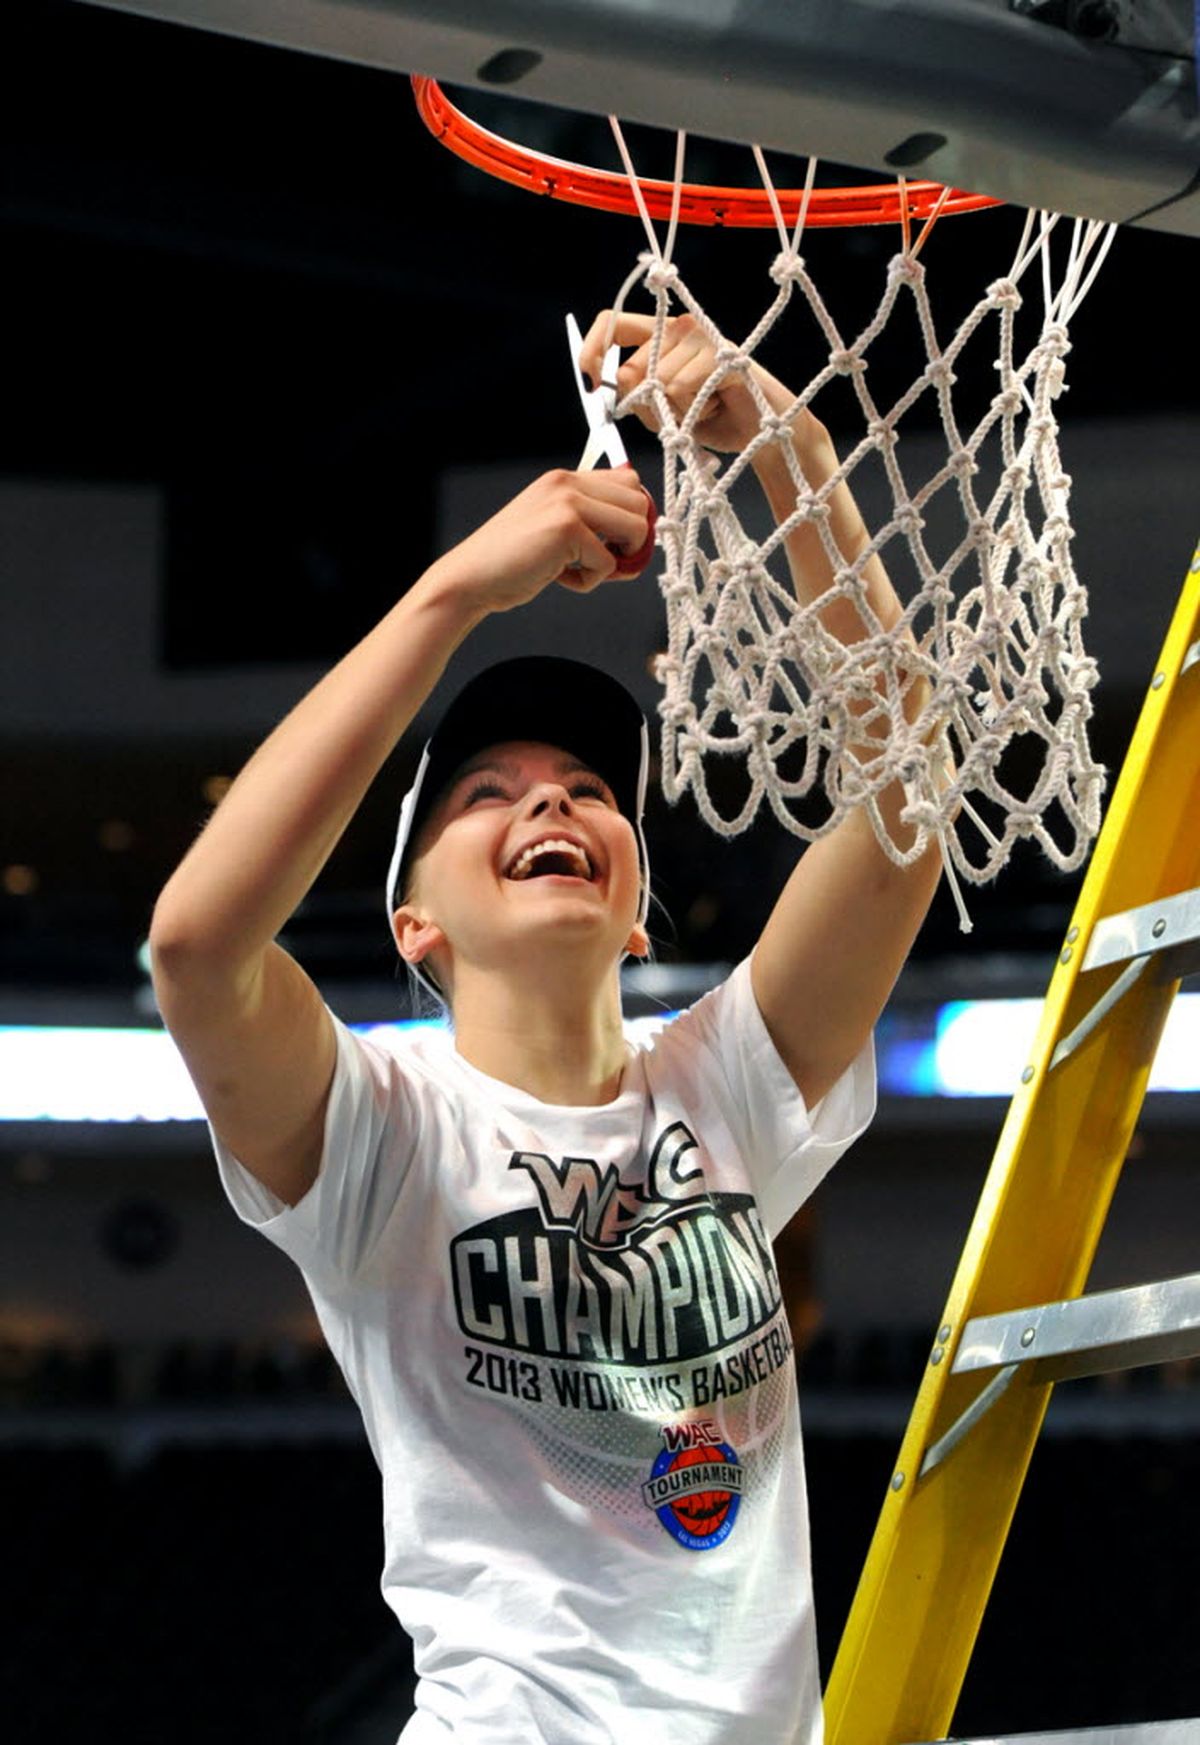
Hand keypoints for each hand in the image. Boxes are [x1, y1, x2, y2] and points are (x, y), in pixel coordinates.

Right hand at [429, 467, 651, 615]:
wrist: (471, 578)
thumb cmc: (511, 561)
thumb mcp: (552, 528)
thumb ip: (589, 520)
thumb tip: (642, 536)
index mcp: (565, 479)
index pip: (629, 483)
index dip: (632, 518)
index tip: (613, 545)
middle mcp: (568, 483)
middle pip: (641, 504)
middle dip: (632, 541)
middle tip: (602, 562)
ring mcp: (568, 502)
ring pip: (637, 530)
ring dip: (617, 561)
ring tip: (583, 569)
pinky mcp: (567, 529)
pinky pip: (609, 564)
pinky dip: (589, 581)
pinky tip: (560, 578)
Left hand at [580, 311, 803, 456]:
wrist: (759, 436)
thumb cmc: (710, 420)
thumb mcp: (661, 414)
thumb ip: (634, 396)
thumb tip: (611, 379)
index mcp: (659, 336)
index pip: (612, 324)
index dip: (592, 350)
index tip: (590, 382)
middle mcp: (679, 327)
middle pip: (632, 367)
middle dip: (647, 405)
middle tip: (679, 412)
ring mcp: (702, 337)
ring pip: (659, 382)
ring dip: (677, 411)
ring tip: (704, 408)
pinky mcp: (722, 353)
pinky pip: (683, 386)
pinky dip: (695, 410)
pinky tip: (716, 406)